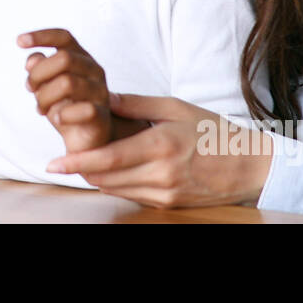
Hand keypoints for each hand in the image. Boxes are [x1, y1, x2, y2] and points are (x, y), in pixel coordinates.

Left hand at [21, 28, 111, 153]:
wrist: (84, 142)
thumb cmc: (66, 109)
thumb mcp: (46, 87)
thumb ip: (39, 70)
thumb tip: (33, 59)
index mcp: (81, 58)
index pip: (64, 38)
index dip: (42, 36)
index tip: (19, 41)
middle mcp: (94, 70)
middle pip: (63, 58)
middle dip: (38, 74)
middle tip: (30, 89)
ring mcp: (100, 92)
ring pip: (67, 83)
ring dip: (45, 97)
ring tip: (41, 109)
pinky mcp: (102, 115)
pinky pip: (83, 109)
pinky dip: (63, 114)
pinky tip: (57, 119)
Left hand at [46, 93, 271, 208]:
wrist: (250, 165)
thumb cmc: (213, 132)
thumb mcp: (175, 108)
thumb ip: (137, 104)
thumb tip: (104, 97)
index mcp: (160, 146)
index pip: (109, 159)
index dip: (77, 162)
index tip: (53, 163)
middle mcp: (161, 174)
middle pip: (106, 179)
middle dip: (81, 169)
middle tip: (62, 159)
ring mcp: (165, 194)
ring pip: (115, 190)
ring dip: (97, 177)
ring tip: (84, 162)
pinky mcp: (169, 205)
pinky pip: (132, 196)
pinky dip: (117, 184)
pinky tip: (114, 170)